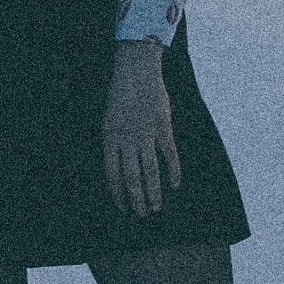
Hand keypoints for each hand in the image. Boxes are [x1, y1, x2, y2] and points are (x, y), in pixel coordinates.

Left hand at [102, 39, 180, 217]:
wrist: (136, 69)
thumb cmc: (121, 94)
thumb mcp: (108, 119)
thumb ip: (114, 143)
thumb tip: (119, 167)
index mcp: (109, 138)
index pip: (112, 174)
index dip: (118, 193)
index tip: (123, 207)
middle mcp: (127, 139)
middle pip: (132, 178)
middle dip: (137, 199)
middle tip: (143, 214)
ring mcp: (146, 134)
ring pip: (150, 171)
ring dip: (154, 192)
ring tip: (157, 207)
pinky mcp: (163, 128)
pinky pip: (169, 155)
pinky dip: (173, 171)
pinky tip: (174, 185)